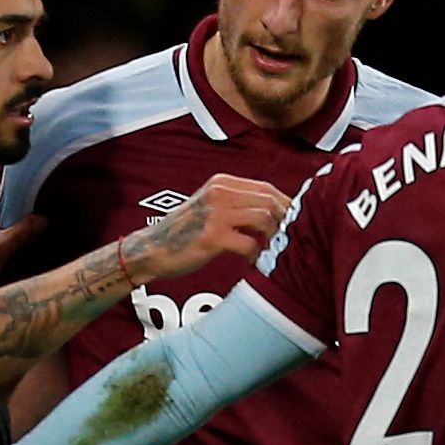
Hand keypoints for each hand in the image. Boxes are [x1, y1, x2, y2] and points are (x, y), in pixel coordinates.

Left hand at [0, 165, 40, 299]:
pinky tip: (28, 203)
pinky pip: (1, 208)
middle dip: (14, 166)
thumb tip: (44, 218)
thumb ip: (20, 232)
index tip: (19, 140)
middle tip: (34, 153)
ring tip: (36, 172)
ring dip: (15, 184)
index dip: (6, 156)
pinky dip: (14, 201)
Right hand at [129, 174, 288, 280]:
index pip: (267, 188)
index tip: (293, 224)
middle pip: (270, 201)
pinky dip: (257, 255)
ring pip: (265, 219)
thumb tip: (279, 212)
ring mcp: (216, 214)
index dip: (286, 206)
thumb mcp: (211, 206)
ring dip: (273, 238)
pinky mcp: (213, 237)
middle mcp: (220, 193)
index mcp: (222, 183)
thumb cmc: (186, 232)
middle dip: (285, 222)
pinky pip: (251, 244)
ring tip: (269, 250)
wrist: (152, 248)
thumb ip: (239, 204)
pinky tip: (251, 262)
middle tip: (286, 240)